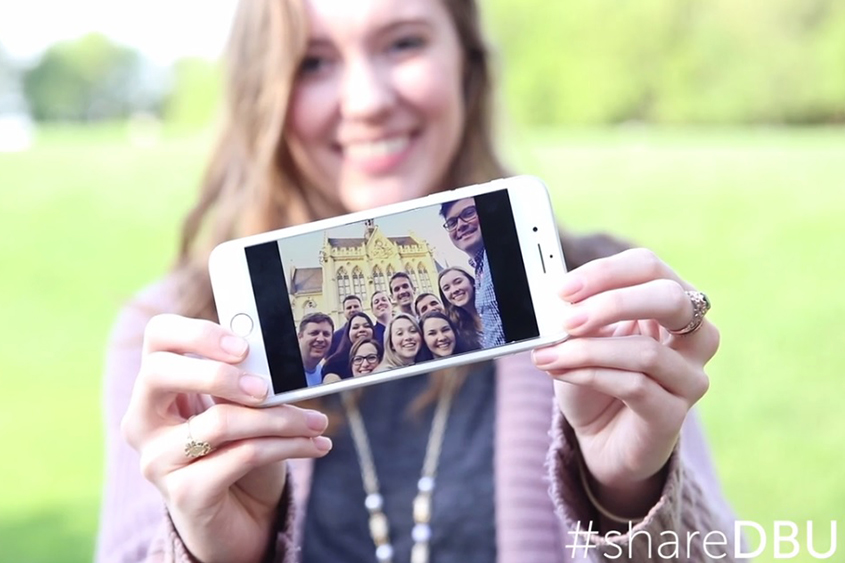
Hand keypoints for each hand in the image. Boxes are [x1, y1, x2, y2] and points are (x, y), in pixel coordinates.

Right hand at [121, 314, 332, 562]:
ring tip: (316, 422)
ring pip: (217, 422)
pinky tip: (315, 445)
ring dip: (278, 419)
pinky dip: (287, 446)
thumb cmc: (240, 452)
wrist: (243, 518)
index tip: (244, 347)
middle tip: (267, 388)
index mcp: (158, 387)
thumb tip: (274, 359)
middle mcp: (143, 421)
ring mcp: (157, 460)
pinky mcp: (183, 494)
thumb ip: (245, 381)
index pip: (158, 337)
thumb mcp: (243, 409)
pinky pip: (242, 456)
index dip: (197, 333)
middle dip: (219, 375)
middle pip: (159, 373)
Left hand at [532, 248, 718, 518]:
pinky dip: (591, 375)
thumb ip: (576, 315)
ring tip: (549, 354)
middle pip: (670, 298)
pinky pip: (635, 387)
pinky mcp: (674, 414)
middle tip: (566, 319)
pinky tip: (562, 372)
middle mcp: (694, 335)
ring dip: (588, 350)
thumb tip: (556, 302)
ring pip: (646, 351)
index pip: (649, 267)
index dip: (606, 273)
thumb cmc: (595, 378)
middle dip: (613, 303)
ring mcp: (689, 377)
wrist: (600, 438)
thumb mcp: (581, 338)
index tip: (564, 289)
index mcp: (670, 303)